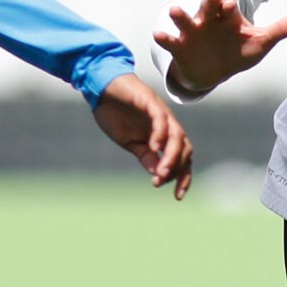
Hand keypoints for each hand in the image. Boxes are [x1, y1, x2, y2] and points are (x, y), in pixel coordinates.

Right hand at [94, 74, 194, 197]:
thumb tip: (159, 176)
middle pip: (185, 149)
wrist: (102, 89)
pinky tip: (154, 147)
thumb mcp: (131, 143)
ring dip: (171, 156)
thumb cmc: (116, 115)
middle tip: (161, 181)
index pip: (183, 159)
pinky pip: (161, 119)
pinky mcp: (150, 101)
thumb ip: (146, 157)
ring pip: (177, 136)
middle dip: (178, 169)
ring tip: (161, 172)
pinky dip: (160, 134)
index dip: (184, 177)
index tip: (177, 196)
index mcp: (165, 136)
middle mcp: (168, 125)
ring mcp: (161, 112)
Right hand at [151, 0, 286, 97]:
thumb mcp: (261, 42)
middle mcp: (208, 21)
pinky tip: (158, 34)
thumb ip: (281, 29)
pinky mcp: (180, 46)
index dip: (227, 5)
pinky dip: (165, 37)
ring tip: (175, 10)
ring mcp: (192, 33)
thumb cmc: (238, 52)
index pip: (227, 7)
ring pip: (186, 20)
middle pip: (207, 8)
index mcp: (228, 17)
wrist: (214, 72)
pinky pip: (171, 40)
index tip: (229, 4)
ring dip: (180, 15)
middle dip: (209, 2)